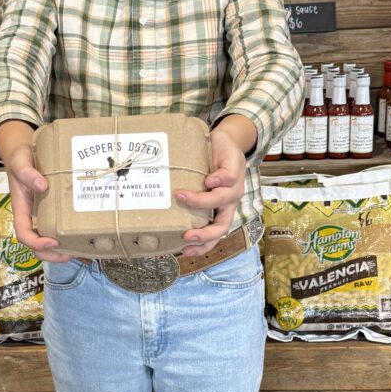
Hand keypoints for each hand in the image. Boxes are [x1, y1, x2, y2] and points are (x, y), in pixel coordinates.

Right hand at [4, 144, 72, 262]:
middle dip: (51, 254)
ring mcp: (42, 214)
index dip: (36, 243)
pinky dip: (68, 235)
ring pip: (48, 239)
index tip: (52, 242)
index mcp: (21, 209)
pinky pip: (58, 226)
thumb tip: (42, 185)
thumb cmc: (20, 158)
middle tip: (69, 254)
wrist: (25, 152)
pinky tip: (82, 234)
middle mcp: (31, 216)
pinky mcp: (53, 210)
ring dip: (60, 249)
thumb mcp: (20, 162)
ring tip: (78, 249)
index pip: (24, 234)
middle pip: (36, 245)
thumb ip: (27, 173)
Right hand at [174, 126, 247, 257]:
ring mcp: (234, 185)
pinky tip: (208, 180)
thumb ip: (185, 197)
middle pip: (223, 225)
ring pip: (222, 200)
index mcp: (221, 209)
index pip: (216, 234)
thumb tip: (155, 207)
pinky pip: (229, 177)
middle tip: (187, 236)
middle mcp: (229, 201)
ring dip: (201, 201)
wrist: (227, 140)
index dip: (203, 246)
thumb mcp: (197, 184)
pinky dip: (219, 180)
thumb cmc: (209, 165)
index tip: (185, 251)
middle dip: (205, 234)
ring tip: (180, 196)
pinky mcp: (235, 167)